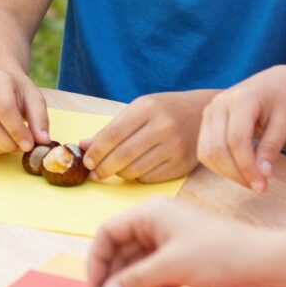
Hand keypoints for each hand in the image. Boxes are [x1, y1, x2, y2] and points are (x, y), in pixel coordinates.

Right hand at [0, 69, 48, 156]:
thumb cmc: (17, 92)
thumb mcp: (34, 99)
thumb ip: (40, 119)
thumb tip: (43, 141)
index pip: (4, 109)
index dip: (17, 131)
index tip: (29, 145)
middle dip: (8, 143)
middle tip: (21, 147)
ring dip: (0, 149)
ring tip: (13, 143)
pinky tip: (1, 143)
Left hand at [81, 91, 207, 182]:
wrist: (202, 114)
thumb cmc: (164, 110)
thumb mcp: (139, 109)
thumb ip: (111, 128)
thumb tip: (83, 146)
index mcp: (148, 108)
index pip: (113, 134)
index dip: (96, 151)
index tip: (86, 161)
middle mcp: (163, 127)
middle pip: (123, 156)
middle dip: (103, 168)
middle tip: (94, 174)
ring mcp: (174, 147)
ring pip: (134, 170)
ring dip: (118, 173)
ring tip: (113, 170)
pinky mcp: (182, 165)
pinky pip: (149, 178)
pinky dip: (136, 177)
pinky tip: (134, 170)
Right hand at [87, 197, 261, 286]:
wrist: (263, 264)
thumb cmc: (218, 253)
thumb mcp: (171, 266)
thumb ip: (135, 280)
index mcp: (149, 215)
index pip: (108, 234)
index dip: (97, 262)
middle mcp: (155, 228)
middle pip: (122, 257)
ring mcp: (169, 247)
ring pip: (140, 275)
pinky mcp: (181, 266)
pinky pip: (157, 284)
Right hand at [198, 66, 285, 192]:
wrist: (275, 80)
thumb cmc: (285, 98)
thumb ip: (272, 147)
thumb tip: (262, 176)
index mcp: (240, 99)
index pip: (237, 140)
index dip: (248, 167)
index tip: (263, 186)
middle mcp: (218, 104)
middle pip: (217, 148)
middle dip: (237, 173)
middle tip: (259, 188)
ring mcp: (209, 111)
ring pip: (206, 151)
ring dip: (226, 173)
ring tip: (251, 181)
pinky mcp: (206, 120)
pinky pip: (205, 149)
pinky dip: (220, 165)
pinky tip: (240, 171)